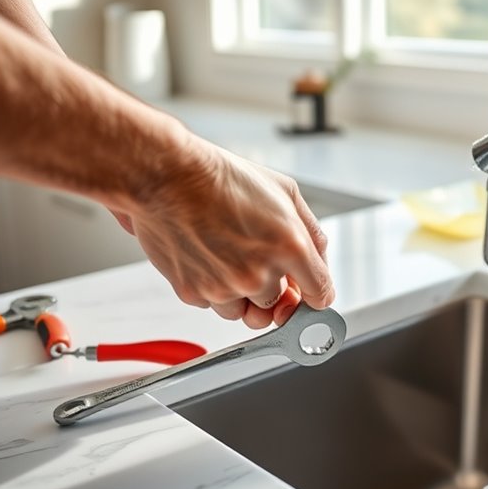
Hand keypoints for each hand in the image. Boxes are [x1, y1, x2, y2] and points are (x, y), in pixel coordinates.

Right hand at [119, 145, 333, 328]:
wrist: (167, 175)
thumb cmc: (221, 177)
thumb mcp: (285, 192)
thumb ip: (311, 232)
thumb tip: (319, 260)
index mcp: (290, 247)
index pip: (320, 295)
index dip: (313, 294)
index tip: (305, 291)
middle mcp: (259, 273)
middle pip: (278, 308)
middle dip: (274, 291)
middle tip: (258, 263)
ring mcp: (225, 287)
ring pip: (244, 313)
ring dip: (242, 294)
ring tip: (229, 255)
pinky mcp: (193, 292)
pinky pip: (213, 304)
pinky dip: (213, 288)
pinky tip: (207, 255)